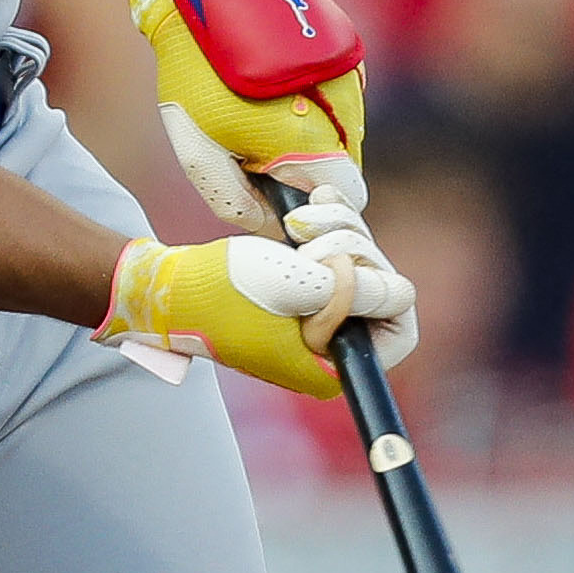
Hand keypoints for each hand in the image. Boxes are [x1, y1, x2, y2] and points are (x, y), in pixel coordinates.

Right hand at [98, 199, 416, 395]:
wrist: (168, 286)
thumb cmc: (222, 293)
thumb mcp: (295, 286)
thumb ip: (355, 291)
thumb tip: (405, 293)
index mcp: (331, 367)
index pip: (399, 329)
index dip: (383, 285)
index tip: (345, 261)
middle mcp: (330, 350)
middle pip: (382, 287)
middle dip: (352, 249)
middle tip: (306, 240)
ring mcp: (318, 320)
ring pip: (361, 264)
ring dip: (336, 231)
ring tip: (297, 224)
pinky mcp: (304, 292)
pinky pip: (338, 255)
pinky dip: (329, 226)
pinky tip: (311, 205)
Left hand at [118, 0, 366, 235]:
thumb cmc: (193, 68)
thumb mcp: (196, 148)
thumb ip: (234, 200)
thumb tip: (268, 224)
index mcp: (315, 141)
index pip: (349, 200)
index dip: (319, 210)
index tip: (283, 200)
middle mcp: (347, 109)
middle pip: (346, 169)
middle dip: (311, 176)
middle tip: (257, 158)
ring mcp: (351, 77)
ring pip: (345, 135)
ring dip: (312, 142)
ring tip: (258, 117)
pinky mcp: (346, 52)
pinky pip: (342, 102)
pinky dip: (316, 110)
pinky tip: (272, 91)